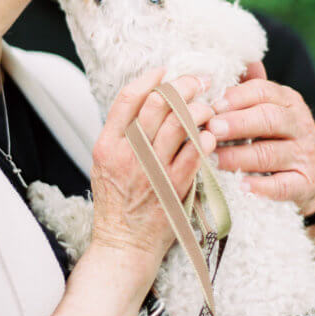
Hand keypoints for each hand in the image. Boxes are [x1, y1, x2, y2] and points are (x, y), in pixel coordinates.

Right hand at [90, 68, 215, 263]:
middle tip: (198, 81)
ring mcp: (153, 170)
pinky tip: (209, 133)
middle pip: (157, 103)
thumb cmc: (116, 205)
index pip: (128, 99)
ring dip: (199, 108)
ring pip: (180, 123)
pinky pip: (195, 153)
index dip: (149, 78)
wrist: (124, 245)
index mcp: (108, 145)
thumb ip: (120, 135)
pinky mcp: (175, 187)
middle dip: (182, 86)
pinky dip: (205, 138)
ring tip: (207, 106)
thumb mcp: (104, 164)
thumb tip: (144, 101)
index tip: (166, 70)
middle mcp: (129, 154)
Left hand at [206, 61, 314, 215]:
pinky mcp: (305, 183)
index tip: (212, 105)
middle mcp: (300, 123)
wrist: (306, 178)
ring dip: (240, 156)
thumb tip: (234, 59)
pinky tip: (242, 186)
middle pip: (269, 119)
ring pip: (271, 153)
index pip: (263, 91)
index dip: (237, 97)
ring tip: (214, 159)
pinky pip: (283, 185)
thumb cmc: (273, 137)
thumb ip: (247, 89)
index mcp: (288, 100)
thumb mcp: (265, 109)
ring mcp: (305, 154)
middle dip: (238, 123)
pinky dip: (262, 187)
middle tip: (211, 129)